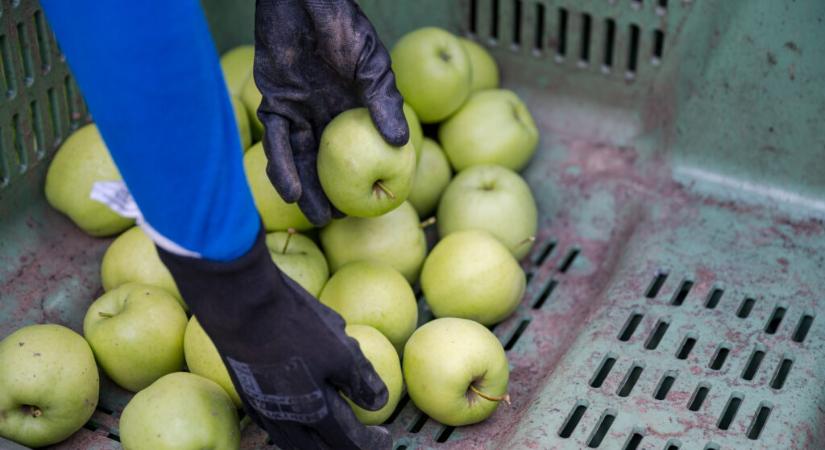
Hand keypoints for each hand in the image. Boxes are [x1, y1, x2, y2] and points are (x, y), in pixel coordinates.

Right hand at [158, 229, 391, 449]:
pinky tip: (296, 418)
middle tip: (361, 440)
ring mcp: (263, 409)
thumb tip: (380, 402)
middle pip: (320, 449)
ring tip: (331, 436)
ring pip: (293, 443)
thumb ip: (360, 380)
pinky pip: (274, 427)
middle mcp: (287, 419)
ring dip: (316, 445)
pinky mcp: (247, 395)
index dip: (370, 443)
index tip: (384, 438)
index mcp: (315, 410)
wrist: (241, 305)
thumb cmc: (294, 325)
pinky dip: (292, 433)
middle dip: (343, 448)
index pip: (348, 441)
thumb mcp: (340, 349)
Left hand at [254, 0, 408, 225]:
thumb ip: (383, 101)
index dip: (366, 176)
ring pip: (301, 157)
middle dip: (332, 191)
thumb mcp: (372, 63)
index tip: (374, 203)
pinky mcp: (274, 102)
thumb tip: (400, 143)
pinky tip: (290, 190)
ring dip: (306, 188)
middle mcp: (325, 112)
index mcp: (352, 106)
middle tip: (341, 220)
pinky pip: (276, 141)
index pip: (360, 149)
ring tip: (316, 216)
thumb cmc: (342, 23)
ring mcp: (298, 109)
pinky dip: (282, 165)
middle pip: (328, 160)